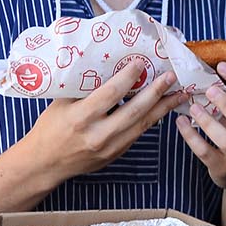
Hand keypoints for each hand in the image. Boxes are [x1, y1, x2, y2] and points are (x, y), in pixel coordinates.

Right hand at [20, 62, 187, 182]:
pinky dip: (152, 120)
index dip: (128, 77)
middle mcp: (97, 134)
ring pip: (142, 125)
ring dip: (163, 108)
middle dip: (155, 92)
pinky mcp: (115, 155)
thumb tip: (107, 62)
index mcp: (80, 117)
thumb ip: (84, 87)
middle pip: (133, 111)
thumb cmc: (50, 128)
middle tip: (171, 76)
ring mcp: (108, 148)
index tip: (142, 62)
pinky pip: (137, 134)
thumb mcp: (61, 103)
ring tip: (180, 93)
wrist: (44, 163)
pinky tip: (163, 108)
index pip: (110, 94)